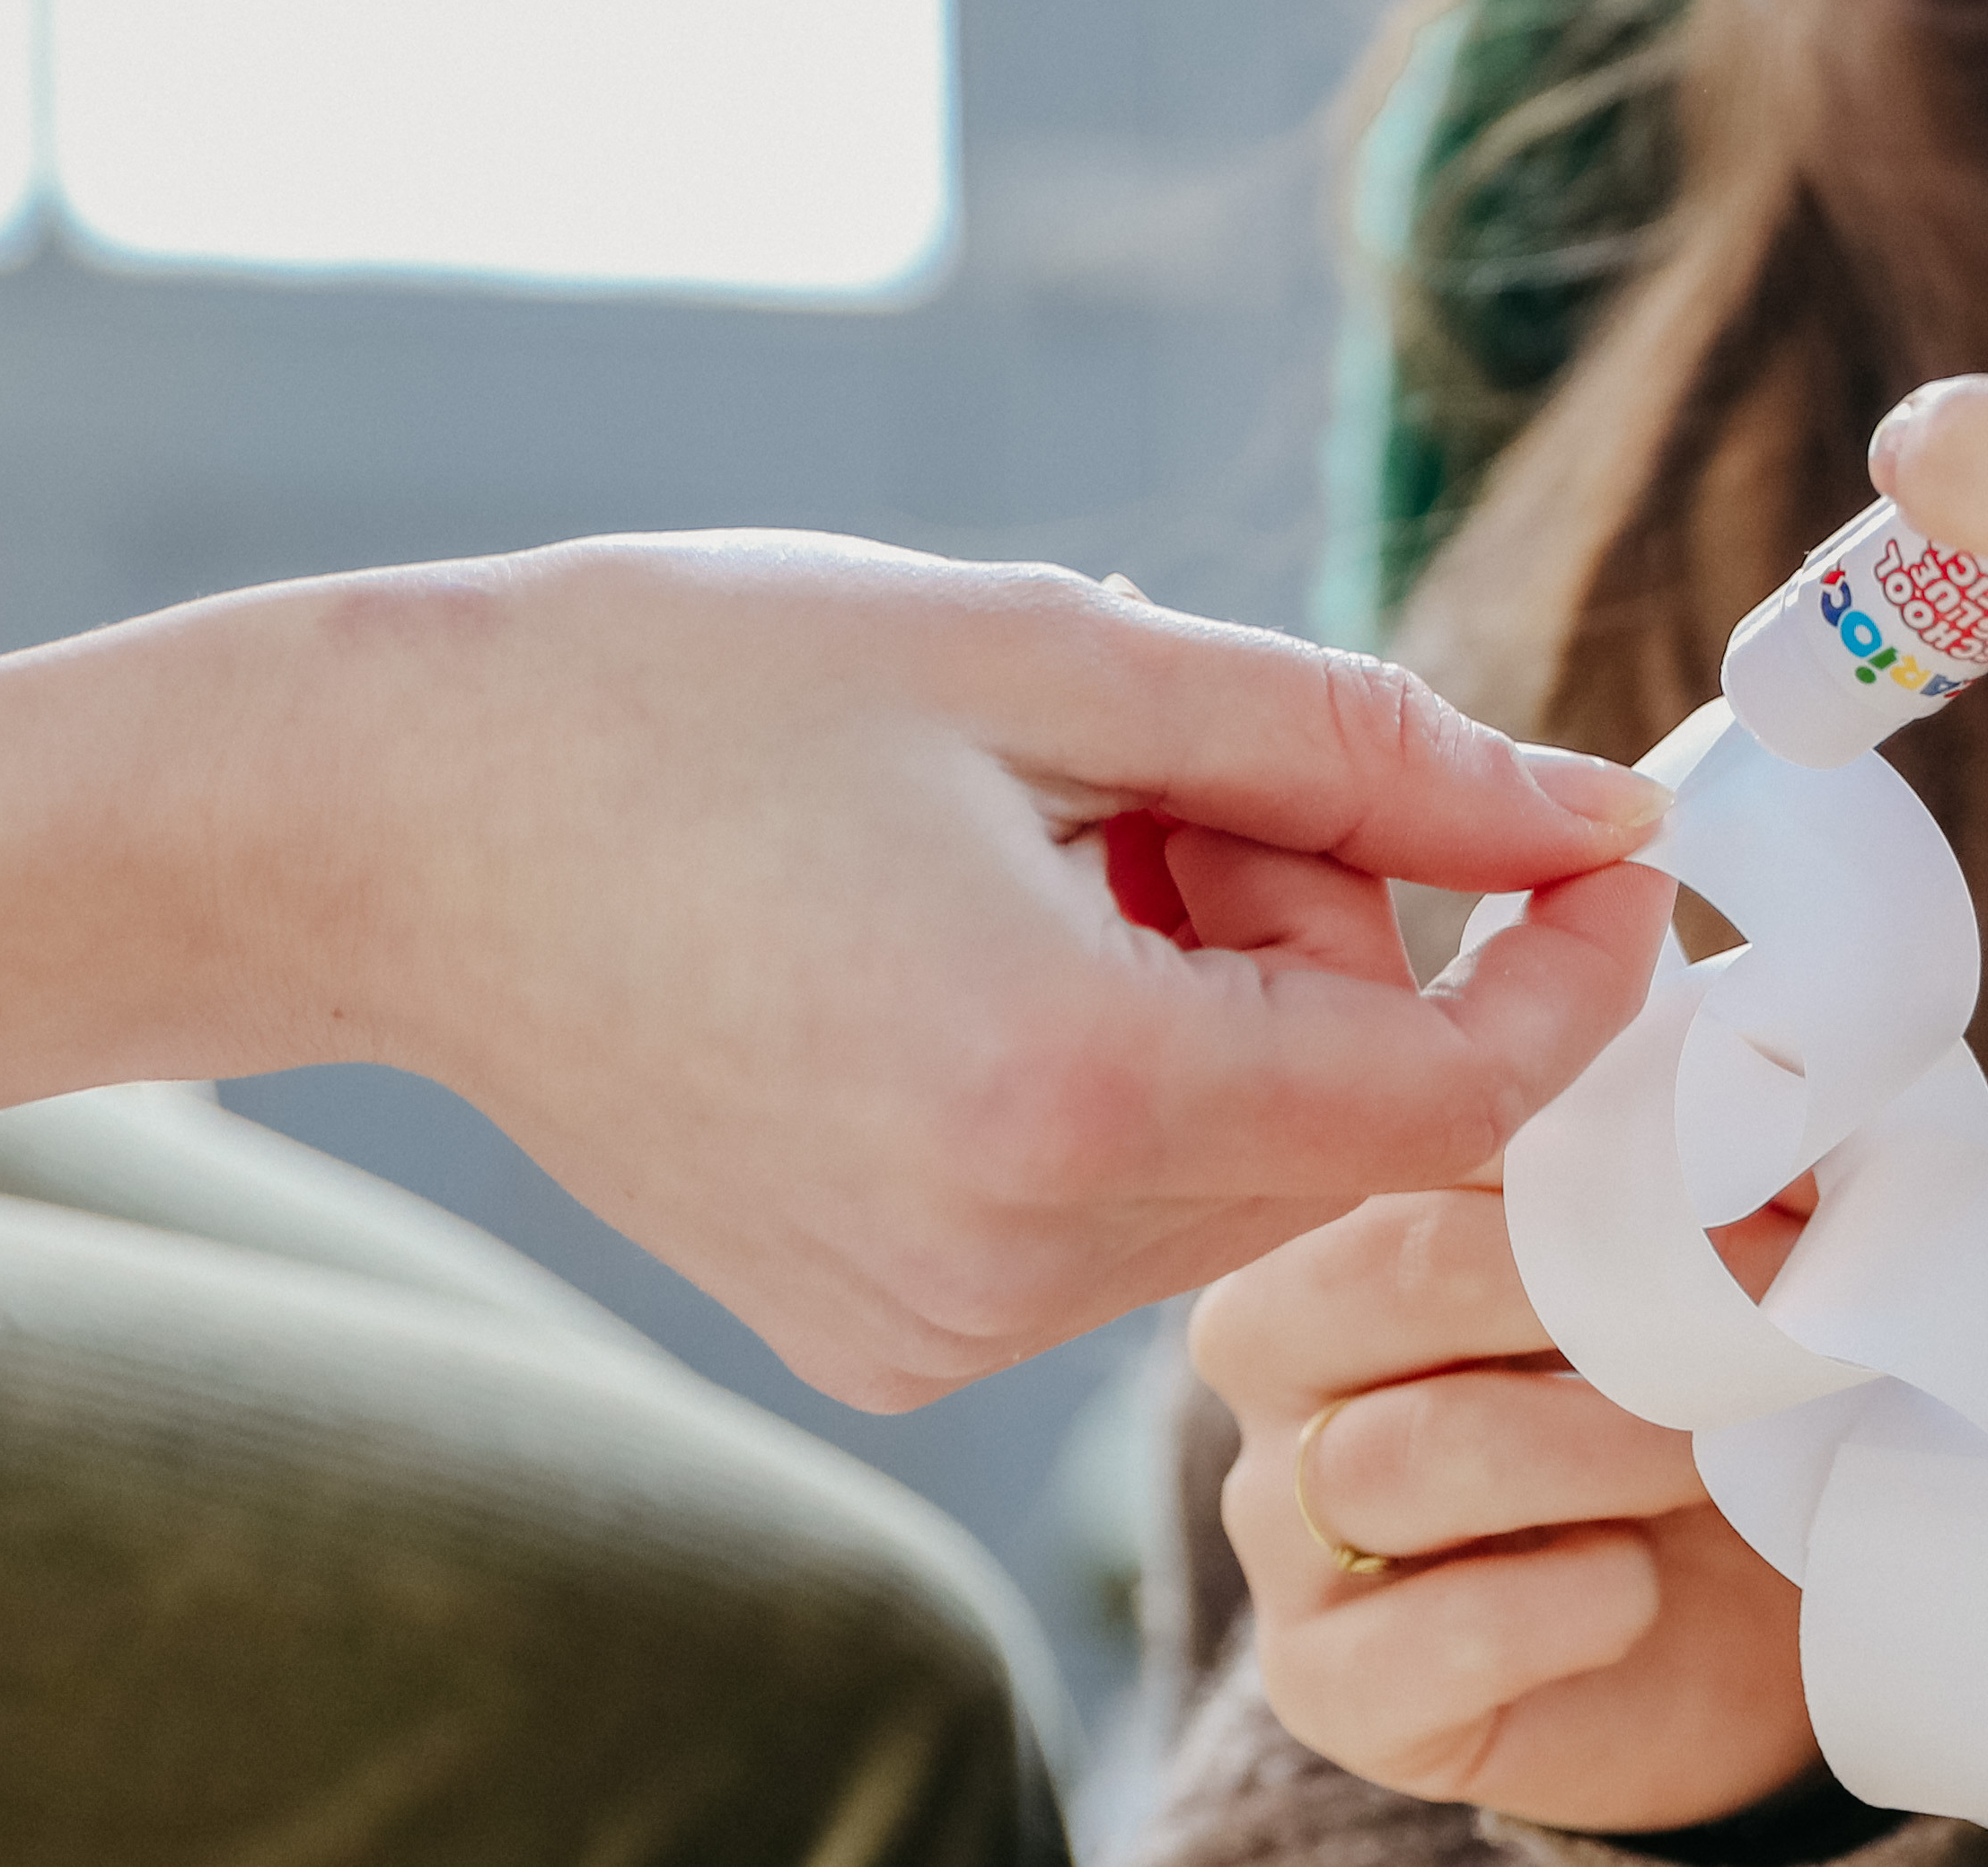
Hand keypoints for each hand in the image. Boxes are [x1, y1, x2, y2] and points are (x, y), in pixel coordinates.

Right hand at [238, 535, 1683, 1409]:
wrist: (386, 818)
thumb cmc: (694, 687)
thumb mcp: (1055, 654)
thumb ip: (1355, 742)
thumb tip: (1589, 813)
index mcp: (1059, 1089)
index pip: (1457, 1095)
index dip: (1571, 965)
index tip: (1601, 836)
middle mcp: (1003, 1260)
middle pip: (1350, 1127)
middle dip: (1346, 932)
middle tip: (1186, 769)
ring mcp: (930, 1324)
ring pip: (1239, 1165)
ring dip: (1232, 992)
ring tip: (1051, 834)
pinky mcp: (876, 1332)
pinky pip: (1112, 1207)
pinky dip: (1123, 1064)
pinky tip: (980, 929)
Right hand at [1191, 1181, 1818, 1833]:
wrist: (1725, 1631)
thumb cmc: (1696, 1405)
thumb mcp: (1718, 1275)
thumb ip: (1728, 1189)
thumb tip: (1791, 1153)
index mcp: (1350, 1205)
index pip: (1431, 1131)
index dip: (1605, 1140)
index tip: (1761, 1171)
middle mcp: (1279, 1352)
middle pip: (1388, 1273)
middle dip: (1595, 1284)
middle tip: (1757, 1311)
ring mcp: (1282, 1528)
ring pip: (1408, 1454)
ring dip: (1600, 1446)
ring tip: (1710, 1458)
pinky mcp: (1328, 1686)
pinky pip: (1418, 1639)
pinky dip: (1558, 1607)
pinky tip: (1632, 1591)